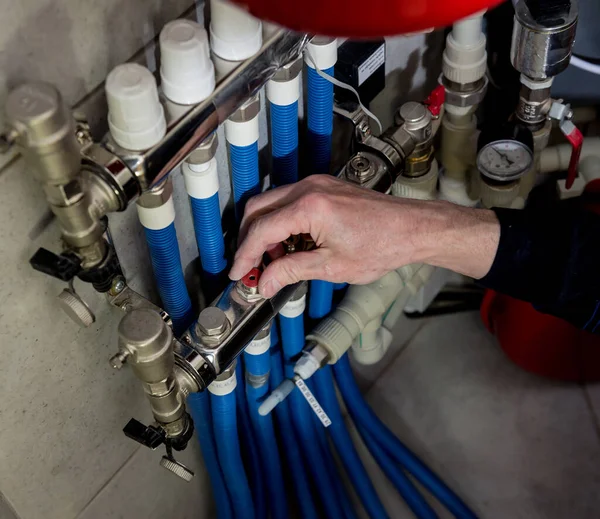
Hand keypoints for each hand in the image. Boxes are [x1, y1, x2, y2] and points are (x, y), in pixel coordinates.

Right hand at [229, 175, 499, 297]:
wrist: (412, 228)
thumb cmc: (381, 246)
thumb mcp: (331, 266)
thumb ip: (291, 271)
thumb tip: (265, 283)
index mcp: (309, 207)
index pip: (261, 230)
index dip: (245, 255)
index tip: (238, 274)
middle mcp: (308, 188)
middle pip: (258, 209)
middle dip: (249, 239)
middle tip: (250, 267)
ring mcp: (316, 184)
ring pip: (271, 203)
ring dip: (264, 230)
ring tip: (271, 260)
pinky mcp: (323, 187)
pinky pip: (288, 201)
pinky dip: (280, 222)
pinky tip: (289, 245)